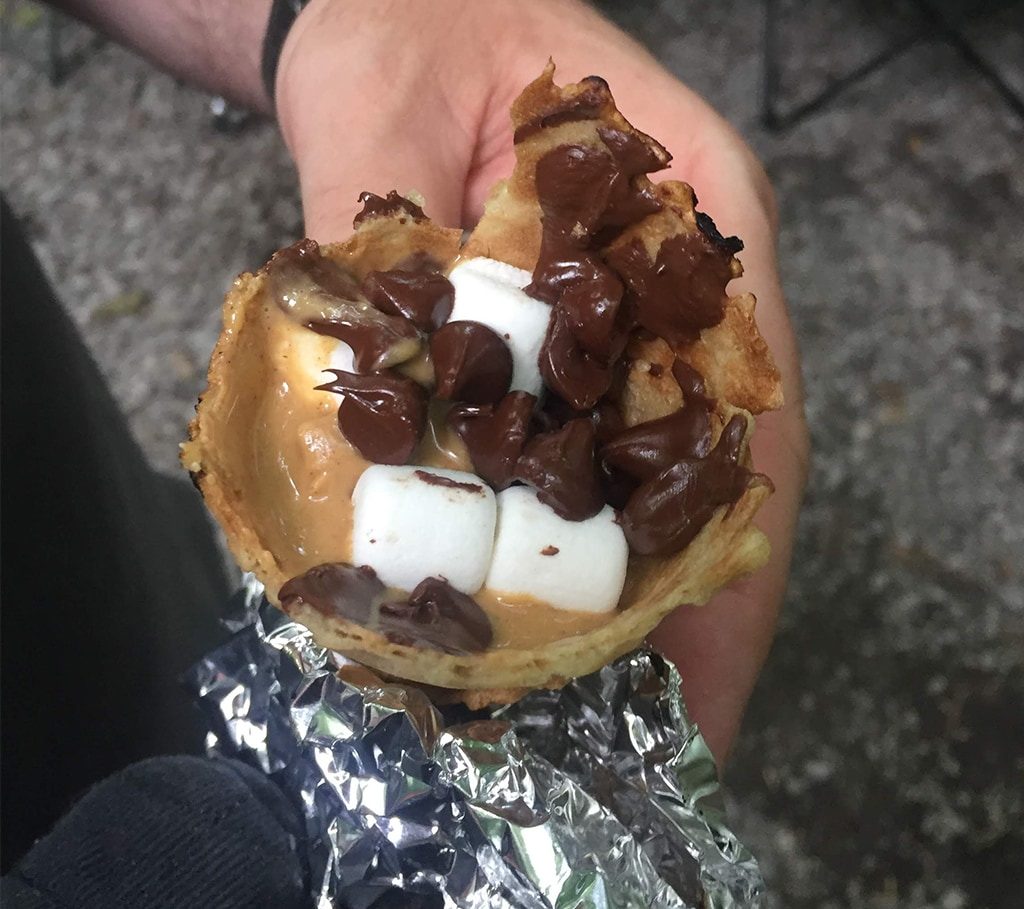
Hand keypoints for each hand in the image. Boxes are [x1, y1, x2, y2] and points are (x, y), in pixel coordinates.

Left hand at [276, 0, 808, 763]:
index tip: (712, 660)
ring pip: (657, 468)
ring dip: (640, 585)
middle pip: (718, 455)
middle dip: (699, 599)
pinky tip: (545, 606)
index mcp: (689, 203)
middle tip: (671, 731)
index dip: (737, 535)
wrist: (392, 11)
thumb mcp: (382, 109)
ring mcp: (626, 317)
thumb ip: (375, 240)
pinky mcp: (566, 343)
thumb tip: (359, 390)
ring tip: (615, 706)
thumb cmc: (409, 26)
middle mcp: (677, 278)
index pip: (749, 385)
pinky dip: (572, 534)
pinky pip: (583, 451)